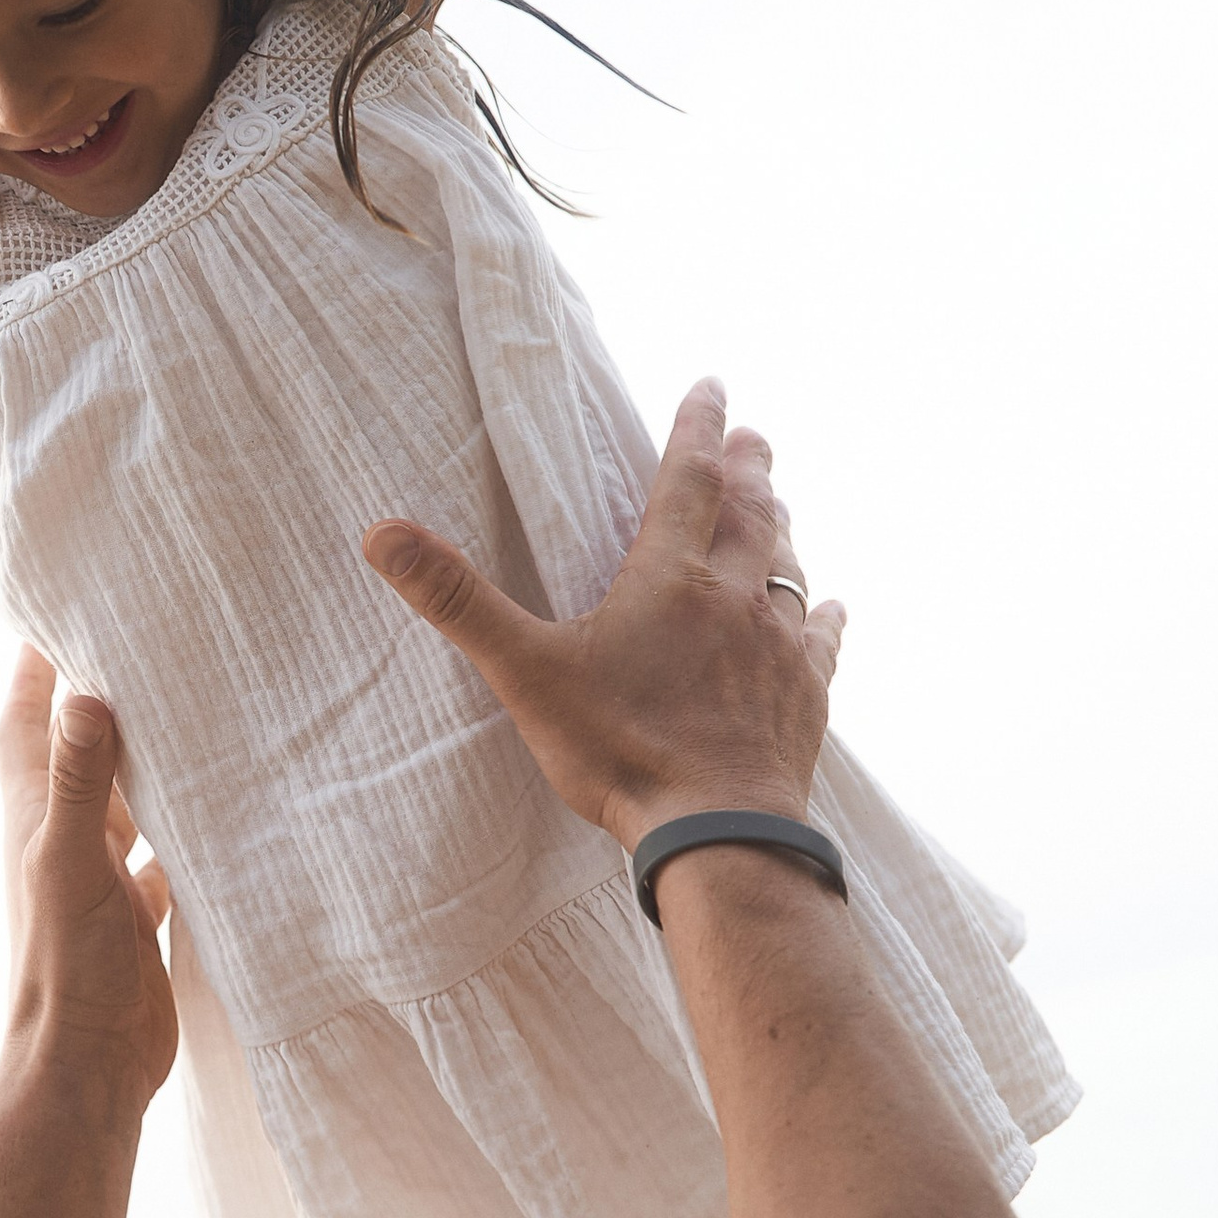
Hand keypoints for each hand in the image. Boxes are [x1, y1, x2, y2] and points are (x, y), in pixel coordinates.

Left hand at [0, 648, 176, 1104]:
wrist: (86, 1064)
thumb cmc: (64, 963)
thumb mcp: (71, 861)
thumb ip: (79, 781)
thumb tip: (82, 691)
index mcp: (33, 810)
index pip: (27, 712)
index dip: (39, 658)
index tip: (69, 599)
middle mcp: (62, 831)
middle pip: (80, 743)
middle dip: (105, 693)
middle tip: (153, 640)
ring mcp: (98, 872)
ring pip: (124, 794)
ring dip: (149, 758)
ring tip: (198, 708)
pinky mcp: (133, 911)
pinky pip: (160, 851)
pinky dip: (183, 826)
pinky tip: (221, 811)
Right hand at [362, 378, 844, 853]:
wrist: (717, 830)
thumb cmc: (620, 749)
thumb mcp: (525, 671)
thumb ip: (458, 600)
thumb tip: (384, 533)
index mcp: (669, 579)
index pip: (686, 481)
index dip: (695, 429)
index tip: (710, 387)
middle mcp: (734, 599)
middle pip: (749, 514)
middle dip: (749, 469)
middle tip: (754, 436)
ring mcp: (778, 648)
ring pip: (788, 569)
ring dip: (782, 530)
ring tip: (780, 504)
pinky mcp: (806, 697)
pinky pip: (823, 642)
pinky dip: (825, 617)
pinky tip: (833, 608)